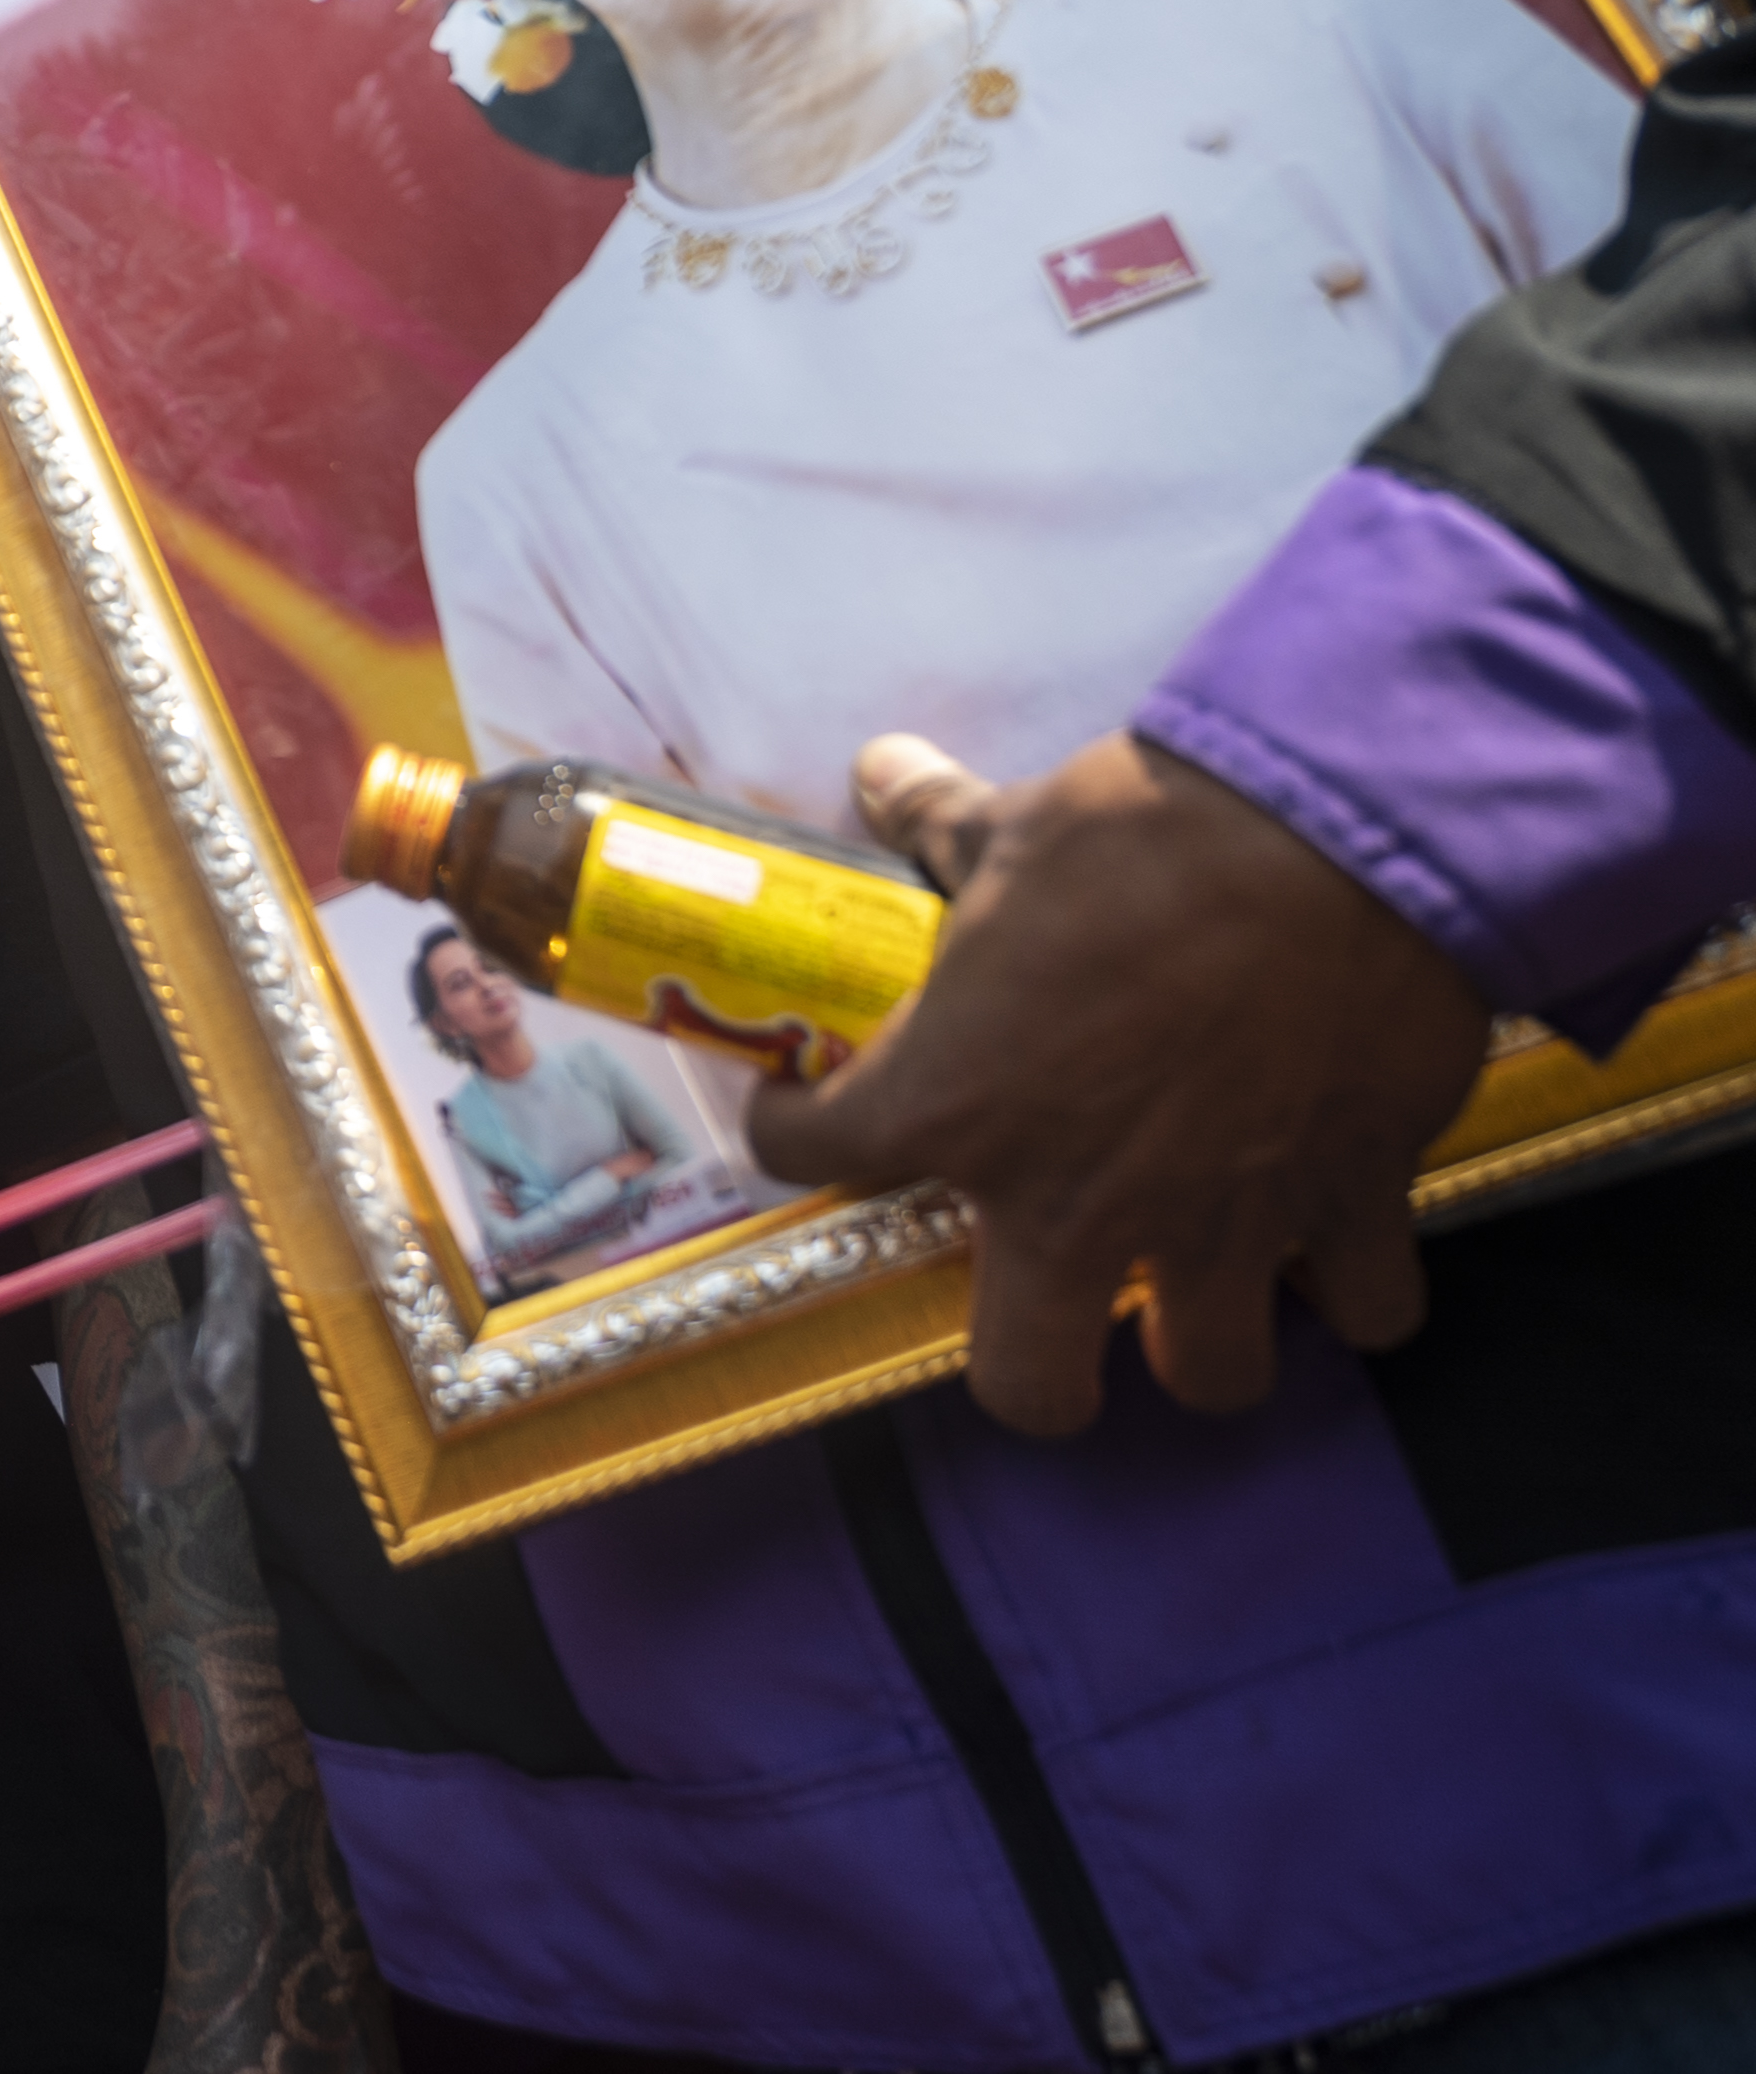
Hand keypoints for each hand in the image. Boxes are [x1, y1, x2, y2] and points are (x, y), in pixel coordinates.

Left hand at [751, 727, 1495, 1436]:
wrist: (1335, 840)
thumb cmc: (1142, 835)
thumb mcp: (1008, 822)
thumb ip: (934, 823)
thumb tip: (884, 774)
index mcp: (953, 1107)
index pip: (812, 1158)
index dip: (792, 1131)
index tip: (807, 1108)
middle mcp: (1074, 1204)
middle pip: (1029, 1385)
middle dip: (1032, 1365)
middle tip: (1041, 1294)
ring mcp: (1219, 1225)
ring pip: (1210, 1375)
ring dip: (1201, 1342)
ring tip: (1195, 1288)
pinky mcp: (1350, 1208)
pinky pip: (1366, 1306)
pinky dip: (1355, 1286)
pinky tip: (1334, 1242)